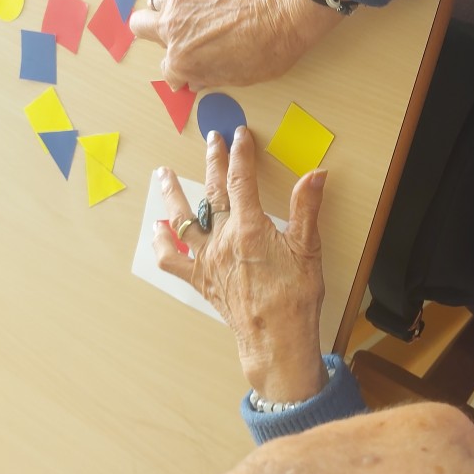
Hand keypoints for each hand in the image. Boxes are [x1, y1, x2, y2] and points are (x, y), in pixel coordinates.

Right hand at [130, 0, 339, 90]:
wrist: (284, 9)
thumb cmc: (268, 49)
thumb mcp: (238, 77)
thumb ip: (208, 76)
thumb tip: (194, 78)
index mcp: (181, 61)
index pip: (167, 69)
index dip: (180, 70)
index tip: (190, 66)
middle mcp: (172, 28)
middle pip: (140, 25)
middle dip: (153, 31)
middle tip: (176, 33)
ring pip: (158, 2)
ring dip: (170, 9)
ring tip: (196, 12)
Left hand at [154, 127, 328, 401]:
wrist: (276, 339)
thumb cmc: (295, 297)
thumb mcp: (309, 249)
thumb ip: (307, 208)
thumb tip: (316, 175)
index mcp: (249, 228)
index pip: (241, 180)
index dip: (241, 153)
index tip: (240, 134)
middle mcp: (222, 239)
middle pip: (212, 192)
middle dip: (212, 162)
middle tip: (211, 140)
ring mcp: (207, 260)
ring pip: (183, 220)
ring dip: (173, 195)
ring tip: (163, 175)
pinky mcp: (201, 280)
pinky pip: (173, 260)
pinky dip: (162, 244)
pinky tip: (157, 231)